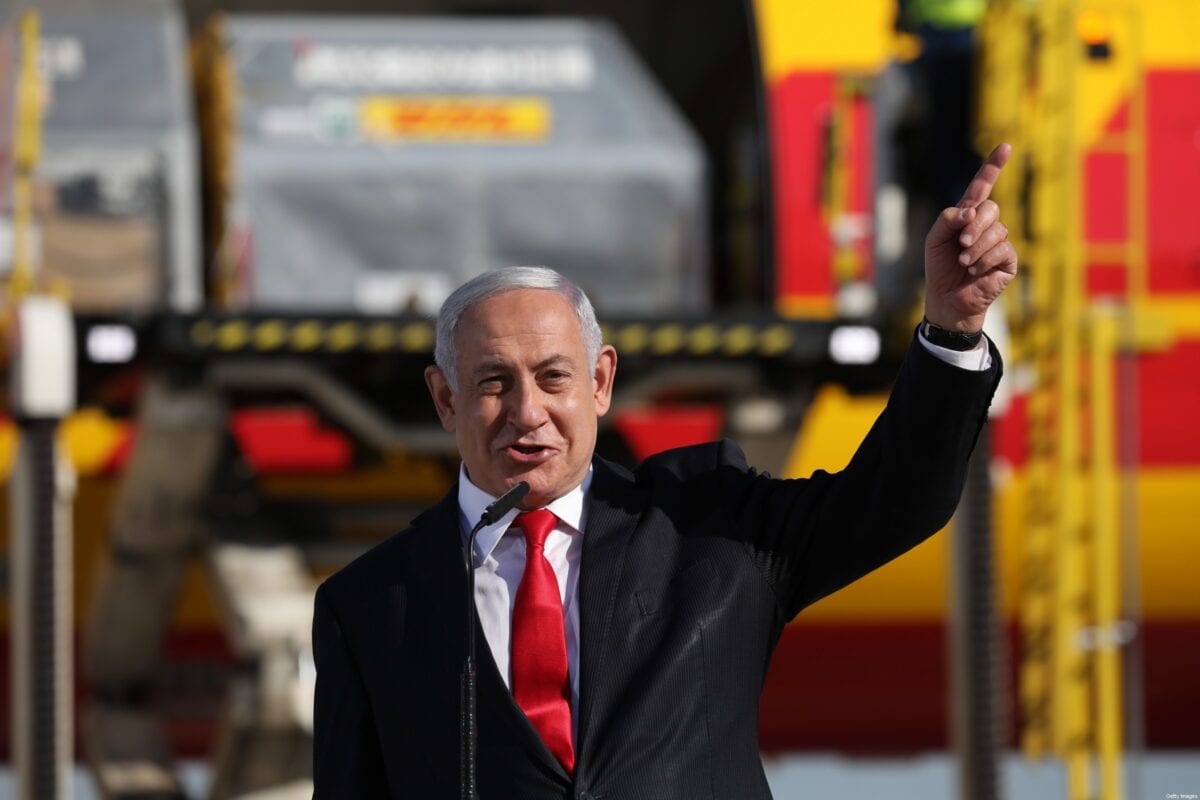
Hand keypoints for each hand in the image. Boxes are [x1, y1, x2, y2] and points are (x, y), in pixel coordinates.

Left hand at [923, 143, 1018, 332]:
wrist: (946, 298)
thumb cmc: (940, 268)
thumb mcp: (935, 239)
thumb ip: (948, 218)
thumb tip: (971, 211)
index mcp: (968, 215)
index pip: (982, 186)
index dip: (993, 166)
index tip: (1005, 147)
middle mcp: (986, 225)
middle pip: (990, 208)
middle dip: (974, 225)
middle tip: (961, 244)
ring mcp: (999, 241)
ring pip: (997, 230)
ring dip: (976, 247)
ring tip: (964, 262)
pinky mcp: (1008, 259)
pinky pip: (1002, 249)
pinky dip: (984, 260)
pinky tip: (975, 270)